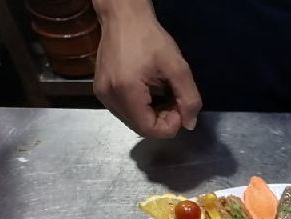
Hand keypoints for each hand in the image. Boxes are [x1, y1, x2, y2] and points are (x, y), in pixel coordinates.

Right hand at [93, 0, 201, 138]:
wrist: (123, 17)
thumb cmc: (150, 38)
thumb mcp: (178, 67)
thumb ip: (189, 98)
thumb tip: (190, 124)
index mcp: (125, 91)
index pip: (149, 130)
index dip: (170, 125)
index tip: (180, 106)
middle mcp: (109, 97)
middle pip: (141, 128)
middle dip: (163, 120)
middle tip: (174, 99)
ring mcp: (102, 94)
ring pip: (134, 122)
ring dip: (153, 115)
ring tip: (162, 93)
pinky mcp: (101, 90)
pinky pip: (126, 111)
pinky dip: (142, 108)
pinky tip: (150, 92)